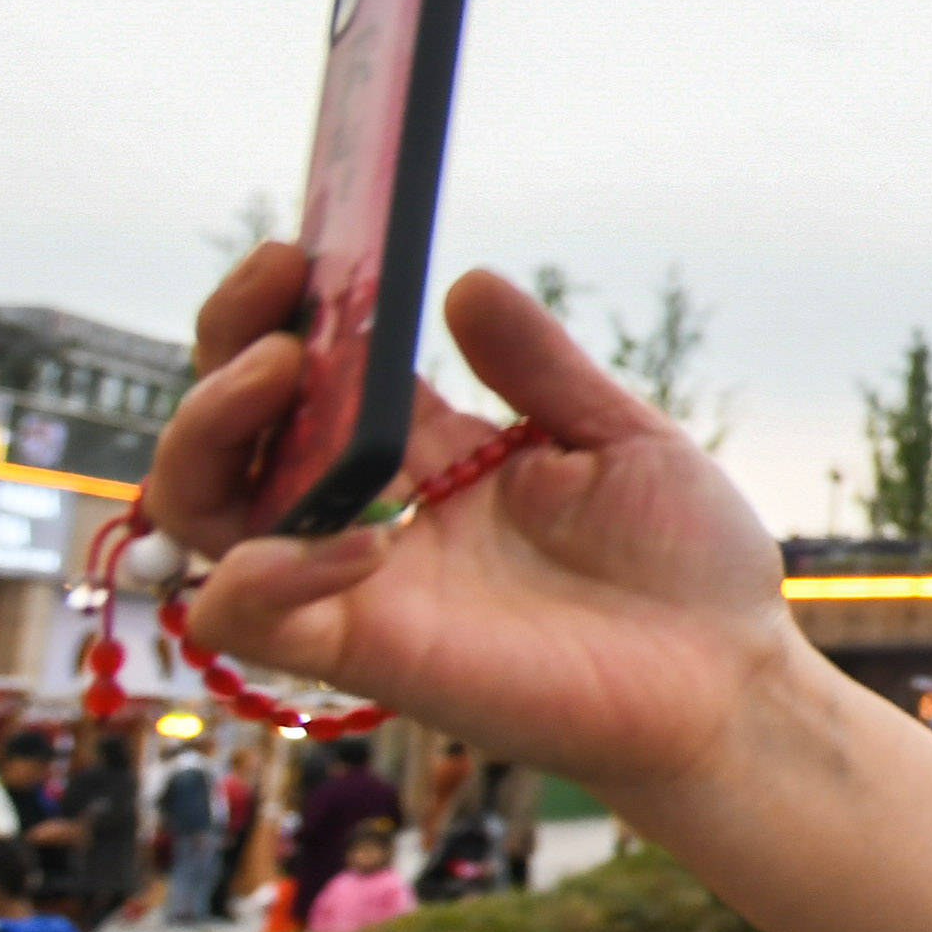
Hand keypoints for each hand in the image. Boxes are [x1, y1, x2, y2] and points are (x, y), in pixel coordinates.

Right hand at [140, 254, 931, 931]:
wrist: (731, 681)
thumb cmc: (684, 566)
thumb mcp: (622, 439)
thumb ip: (542, 368)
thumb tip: (466, 281)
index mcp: (428, 456)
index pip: (313, 375)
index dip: (285, 311)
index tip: (300, 251)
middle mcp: (373, 514)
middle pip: (230, 434)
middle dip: (224, 354)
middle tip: (276, 300)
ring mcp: (359, 585)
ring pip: (200, 516)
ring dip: (204, 436)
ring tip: (280, 371)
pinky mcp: (368, 655)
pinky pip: (247, 618)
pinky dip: (265, 570)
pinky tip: (359, 538)